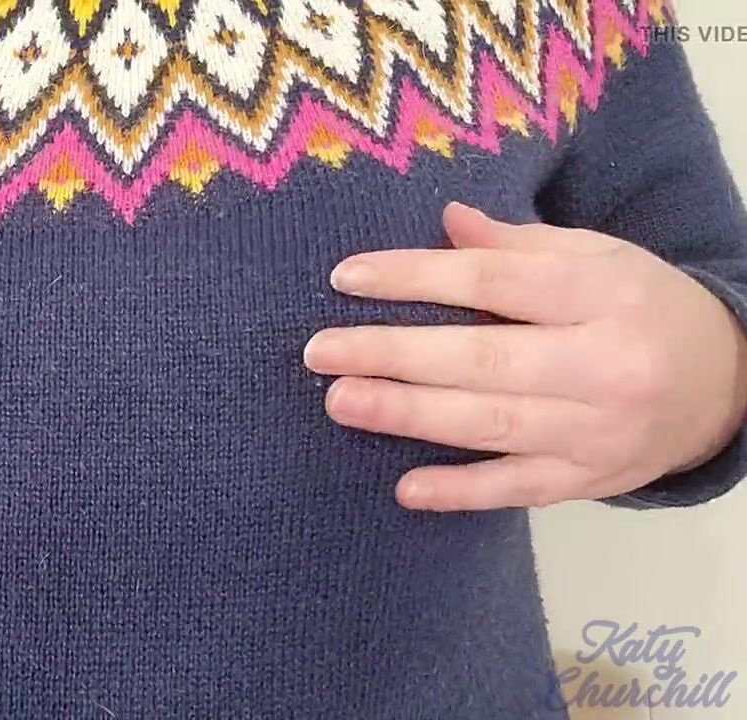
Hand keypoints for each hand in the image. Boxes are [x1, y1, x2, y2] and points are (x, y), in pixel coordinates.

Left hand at [303, 202, 746, 511]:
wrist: (725, 384)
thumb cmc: (638, 306)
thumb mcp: (595, 258)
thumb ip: (517, 244)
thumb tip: (444, 220)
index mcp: (601, 294)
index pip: (494, 280)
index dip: (416, 276)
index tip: (346, 277)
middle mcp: (603, 365)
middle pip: (483, 358)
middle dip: (394, 354)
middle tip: (319, 352)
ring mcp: (597, 430)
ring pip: (491, 424)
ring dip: (409, 416)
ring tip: (340, 402)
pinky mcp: (590, 480)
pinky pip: (517, 490)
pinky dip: (461, 492)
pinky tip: (404, 489)